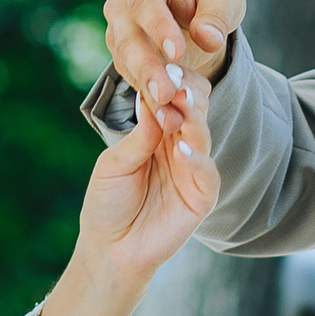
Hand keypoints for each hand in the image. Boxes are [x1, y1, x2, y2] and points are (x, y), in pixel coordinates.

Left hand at [76, 66, 217, 279]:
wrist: (111, 249)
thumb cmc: (108, 203)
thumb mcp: (114, 164)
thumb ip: (137, 137)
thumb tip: (153, 100)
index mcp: (157, 132)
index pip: (169, 99)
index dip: (165, 83)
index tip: (158, 65)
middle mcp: (179, 145)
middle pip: (192, 109)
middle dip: (183, 93)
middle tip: (173, 80)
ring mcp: (193, 169)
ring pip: (202, 134)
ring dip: (190, 118)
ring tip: (179, 106)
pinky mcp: (202, 196)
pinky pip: (206, 173)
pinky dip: (195, 159)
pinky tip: (181, 148)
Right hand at [103, 0, 242, 135]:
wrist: (195, 10)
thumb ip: (218, 13)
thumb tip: (207, 37)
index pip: (144, 2)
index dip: (158, 27)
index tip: (177, 53)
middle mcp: (121, 5)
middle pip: (128, 38)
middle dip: (148, 68)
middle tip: (166, 93)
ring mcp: (118, 34)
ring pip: (128, 65)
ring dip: (149, 91)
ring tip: (170, 115)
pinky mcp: (124, 60)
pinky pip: (135, 82)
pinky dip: (152, 102)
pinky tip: (169, 119)